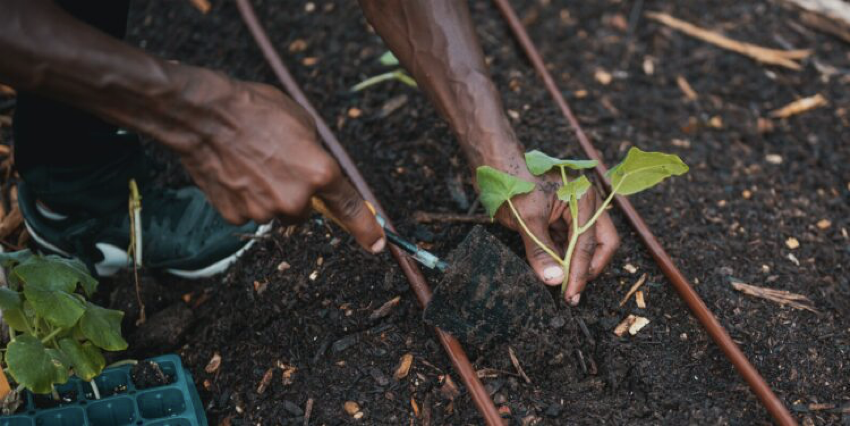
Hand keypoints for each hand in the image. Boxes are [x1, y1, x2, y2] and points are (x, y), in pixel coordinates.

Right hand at [173, 78, 385, 253]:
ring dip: (269, 195)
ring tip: (250, 163)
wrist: (205, 116)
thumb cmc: (255, 110)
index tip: (377, 245)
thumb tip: (318, 171)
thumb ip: (316, 154)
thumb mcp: (303, 123)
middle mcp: (295, 199)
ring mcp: (265, 210)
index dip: (366, 229)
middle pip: (305, 211)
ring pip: (276, 212)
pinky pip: (249, 212)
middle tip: (277, 164)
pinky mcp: (236, 215)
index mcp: (320, 173)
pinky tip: (234, 173)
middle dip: (297, 194)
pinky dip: (244, 197)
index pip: (349, 208)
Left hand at [494, 167, 619, 304]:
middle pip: (600, 243)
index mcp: (584, 198)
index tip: (572, 293)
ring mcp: (571, 212)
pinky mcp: (557, 219)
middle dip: (587, 268)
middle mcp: (584, 205)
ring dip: (573, 265)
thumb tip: (554, 280)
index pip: (589, 242)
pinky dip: (560, 258)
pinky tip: (551, 271)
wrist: (493, 164)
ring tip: (561, 286)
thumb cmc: (512, 181)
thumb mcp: (527, 219)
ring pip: (582, 245)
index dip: (581, 271)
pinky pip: (565, 243)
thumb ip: (540, 250)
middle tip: (572, 292)